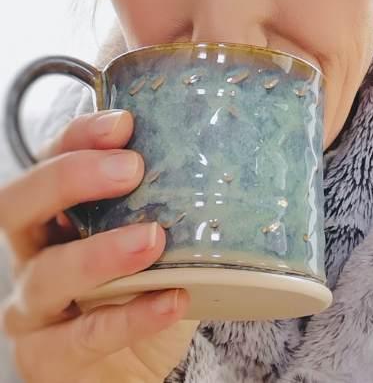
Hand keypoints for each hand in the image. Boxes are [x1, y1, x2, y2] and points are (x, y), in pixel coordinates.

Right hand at [0, 109, 198, 381]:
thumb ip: (181, 202)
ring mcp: (34, 308)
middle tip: (131, 169)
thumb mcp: (164, 238)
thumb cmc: (147, 289)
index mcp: (57, 215)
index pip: (49, 160)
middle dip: (70, 178)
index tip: (124, 124)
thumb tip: (240, 151)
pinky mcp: (50, 356)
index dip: (78, 138)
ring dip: (99, 253)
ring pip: (46, 275)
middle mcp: (34, 254)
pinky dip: (129, 317)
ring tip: (153, 239)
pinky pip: (82, 337)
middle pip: (19, 205)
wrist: (134, 366)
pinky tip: (171, 300)